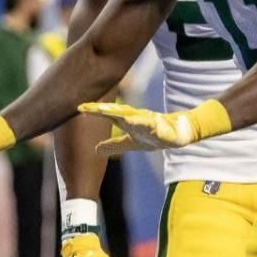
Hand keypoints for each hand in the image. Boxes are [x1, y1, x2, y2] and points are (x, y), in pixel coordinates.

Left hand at [77, 100, 229, 154]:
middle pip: (114, 112)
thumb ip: (114, 145)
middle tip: (84, 107)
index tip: (78, 107)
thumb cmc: (153, 136)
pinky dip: (140, 121)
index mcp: (127, 121)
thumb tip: (95, 150)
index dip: (94, 111)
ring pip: (129, 115)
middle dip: (100, 110)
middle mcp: (134, 118)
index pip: (107, 115)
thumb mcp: (131, 143)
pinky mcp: (158, 126)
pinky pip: (148, 123)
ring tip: (102, 110)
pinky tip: (132, 120)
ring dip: (116, 112)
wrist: (178, 134)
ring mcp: (146, 121)